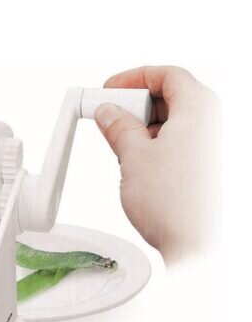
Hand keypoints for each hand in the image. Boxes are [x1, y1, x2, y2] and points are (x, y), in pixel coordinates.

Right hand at [94, 66, 218, 262]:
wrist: (196, 245)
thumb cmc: (178, 206)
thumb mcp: (134, 157)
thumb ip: (118, 128)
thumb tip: (108, 114)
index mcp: (200, 109)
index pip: (167, 75)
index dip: (133, 78)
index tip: (110, 88)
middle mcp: (213, 124)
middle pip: (171, 97)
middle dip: (136, 106)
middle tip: (111, 117)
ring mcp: (212, 148)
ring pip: (174, 123)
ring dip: (144, 129)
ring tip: (122, 147)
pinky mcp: (206, 169)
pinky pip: (180, 144)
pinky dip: (156, 146)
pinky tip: (138, 164)